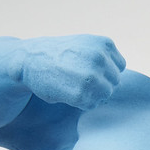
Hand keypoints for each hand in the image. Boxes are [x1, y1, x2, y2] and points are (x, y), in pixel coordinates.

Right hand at [7, 35, 125, 109]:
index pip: (119, 67)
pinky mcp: (82, 94)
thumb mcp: (85, 45)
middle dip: (100, 84)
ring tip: (73, 85)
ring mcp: (92, 76)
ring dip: (92, 95)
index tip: (86, 69)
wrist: (29, 59)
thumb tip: (118, 81)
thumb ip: (104, 57)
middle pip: (114, 83)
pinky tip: (68, 92)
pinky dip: (82, 103)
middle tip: (78, 79)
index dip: (104, 72)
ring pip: (105, 95)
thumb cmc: (58, 54)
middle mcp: (101, 58)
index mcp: (105, 44)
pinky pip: (92, 105)